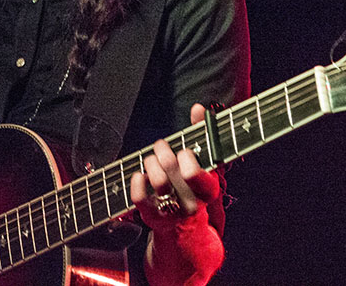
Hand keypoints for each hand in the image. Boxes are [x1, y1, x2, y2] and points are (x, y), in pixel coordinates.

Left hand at [129, 104, 224, 284]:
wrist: (187, 236)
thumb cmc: (196, 192)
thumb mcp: (207, 167)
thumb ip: (204, 136)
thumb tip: (197, 107)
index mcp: (208, 191)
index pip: (197, 174)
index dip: (186, 159)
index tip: (184, 152)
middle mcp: (191, 204)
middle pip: (173, 172)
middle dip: (164, 151)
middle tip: (161, 146)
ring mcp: (170, 212)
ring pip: (156, 180)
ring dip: (150, 162)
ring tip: (151, 158)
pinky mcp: (151, 217)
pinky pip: (139, 197)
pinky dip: (136, 180)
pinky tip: (139, 174)